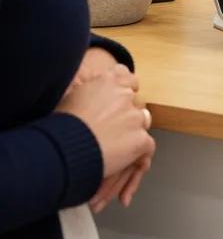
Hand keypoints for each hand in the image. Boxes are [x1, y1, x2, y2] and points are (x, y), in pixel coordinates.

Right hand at [67, 48, 153, 210]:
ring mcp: (135, 117)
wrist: (62, 150)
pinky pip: (147, 146)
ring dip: (133, 133)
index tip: (118, 100)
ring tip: (117, 148)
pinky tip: (127, 162)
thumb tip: (86, 96)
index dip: (123, 89)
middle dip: (127, 114)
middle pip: (135, 101)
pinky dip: (139, 154)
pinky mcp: (140, 140)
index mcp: (108, 81)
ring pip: (143, 123)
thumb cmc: (58, 127)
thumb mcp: (69, 98)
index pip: (125, 76)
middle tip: (113, 129)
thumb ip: (87, 92)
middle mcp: (125, 95)